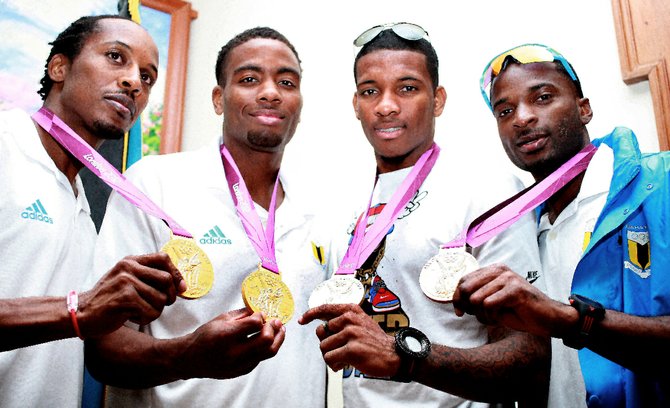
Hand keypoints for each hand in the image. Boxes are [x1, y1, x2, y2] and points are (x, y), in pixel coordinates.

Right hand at [78, 252, 185, 336]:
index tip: (180, 288)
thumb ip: (149, 278)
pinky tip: (131, 317)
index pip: (163, 257)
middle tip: (161, 305)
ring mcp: (126, 281)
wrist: (81, 313)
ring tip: (138, 312)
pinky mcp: (125, 297)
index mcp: (131, 261)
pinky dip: (145, 319)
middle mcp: (129, 267)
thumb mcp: (126, 279)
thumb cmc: (108, 299)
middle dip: (170, 296)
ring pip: (161, 299)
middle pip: (167, 279)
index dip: (176, 273)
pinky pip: (151, 312)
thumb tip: (181, 286)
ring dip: (154, 311)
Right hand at [178, 308, 284, 378]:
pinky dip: (266, 348)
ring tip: (280, 330)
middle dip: (274, 328)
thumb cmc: (205, 336)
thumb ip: (243, 314)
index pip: (255, 324)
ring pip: (268, 352)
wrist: (191, 358)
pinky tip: (266, 340)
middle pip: (266, 340)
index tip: (261, 313)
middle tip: (277, 321)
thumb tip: (261, 311)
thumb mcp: (221, 319)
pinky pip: (261, 358)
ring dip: (278, 339)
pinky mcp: (242, 371)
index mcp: (227, 335)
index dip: (261, 316)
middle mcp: (234, 352)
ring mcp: (239, 364)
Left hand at [299, 304, 399, 376]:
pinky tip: (342, 366)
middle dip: (326, 344)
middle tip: (337, 351)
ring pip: (324, 347)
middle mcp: (350, 319)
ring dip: (330, 356)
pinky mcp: (351, 349)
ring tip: (342, 360)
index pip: (325, 308)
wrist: (393, 355)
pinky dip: (333, 364)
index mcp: (351, 310)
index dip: (311, 314)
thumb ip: (342, 321)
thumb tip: (321, 327)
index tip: (302, 320)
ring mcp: (351, 333)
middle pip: (321, 332)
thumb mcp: (361, 322)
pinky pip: (329, 357)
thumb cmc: (375, 341)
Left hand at [453, 264, 572, 337]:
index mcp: (493, 270)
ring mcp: (508, 278)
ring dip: (482, 315)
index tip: (459, 312)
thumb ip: (476, 297)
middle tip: (478, 317)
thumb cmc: (520, 312)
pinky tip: (499, 319)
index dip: (457, 298)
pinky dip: (491, 317)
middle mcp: (499, 270)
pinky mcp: (515, 290)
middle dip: (467, 307)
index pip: (463, 280)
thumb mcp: (493, 302)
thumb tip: (457, 303)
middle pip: (466, 288)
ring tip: (494, 318)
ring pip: (476, 299)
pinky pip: (489, 305)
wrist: (550, 319)